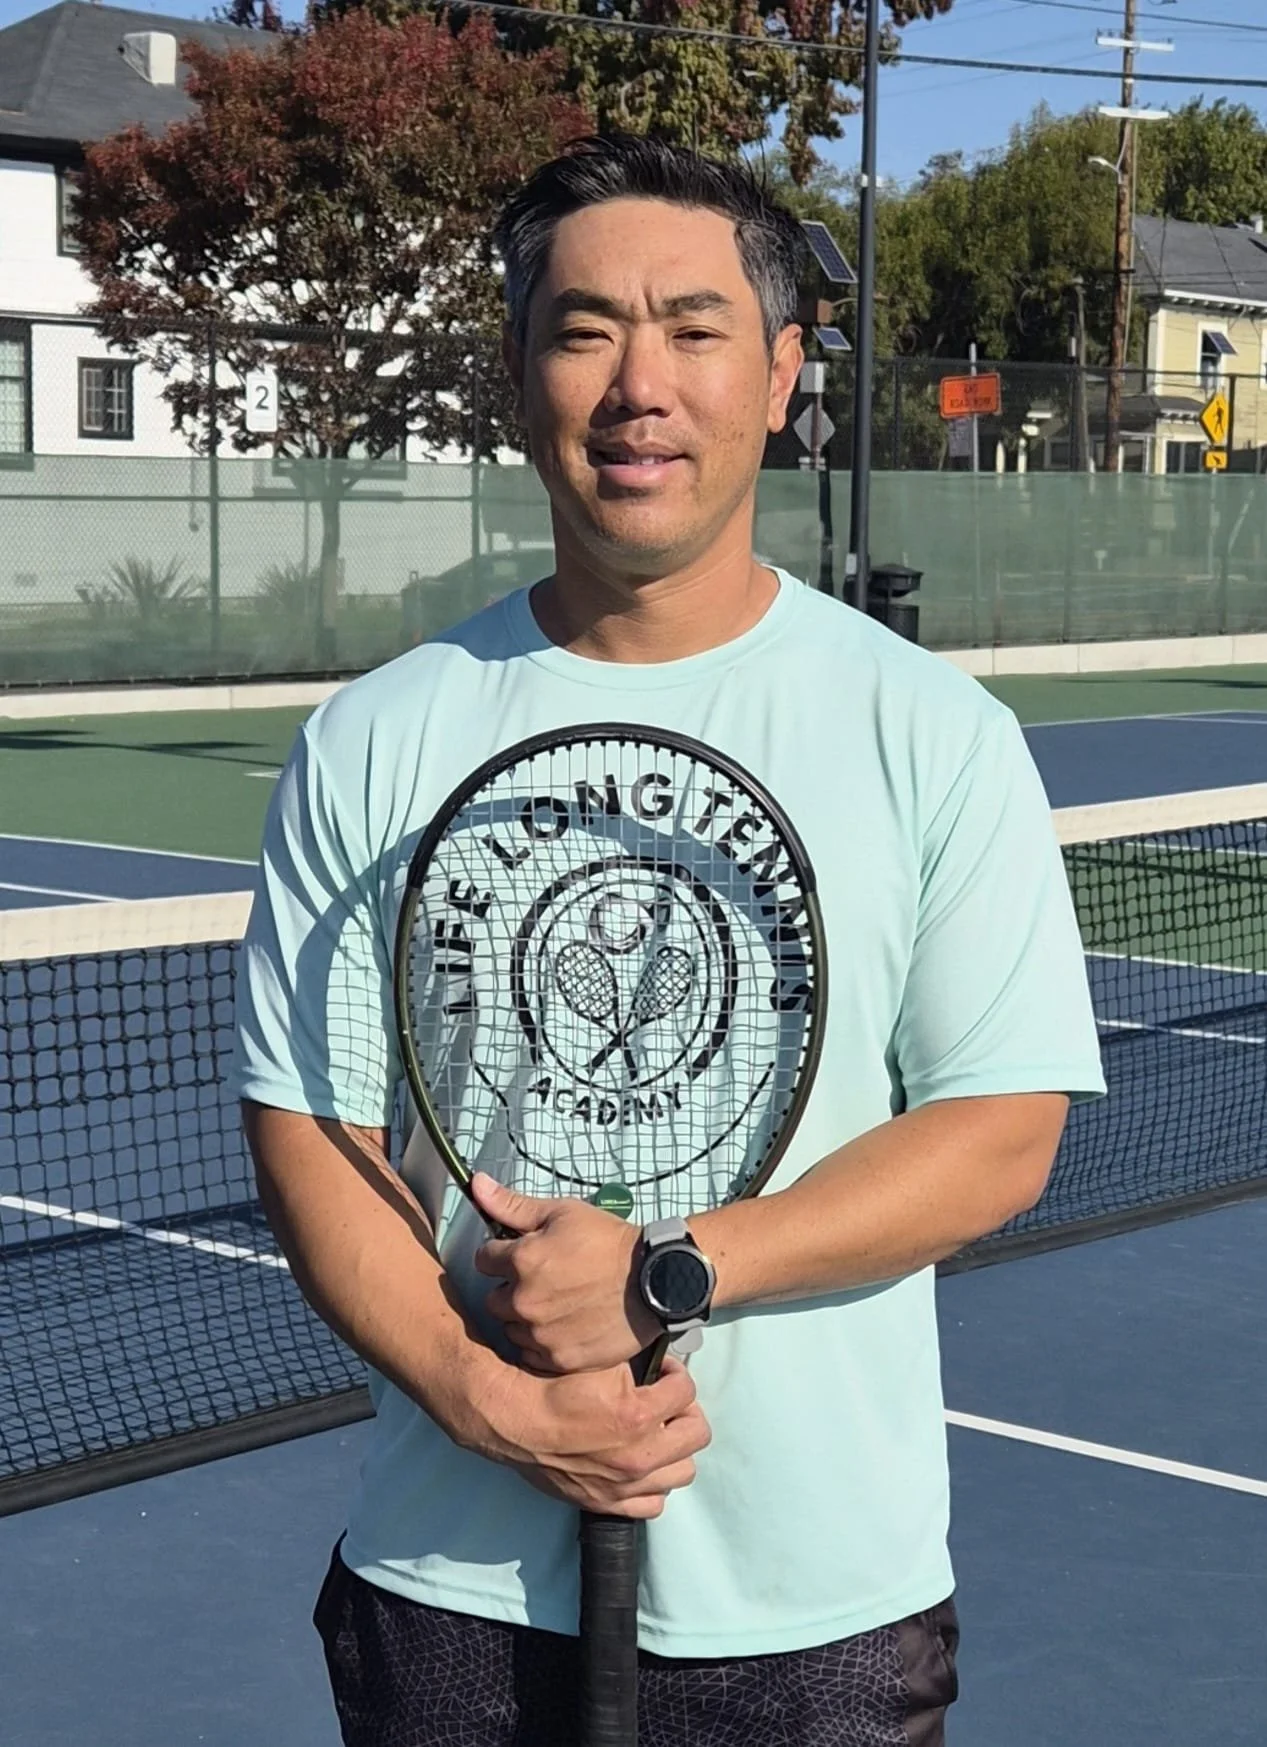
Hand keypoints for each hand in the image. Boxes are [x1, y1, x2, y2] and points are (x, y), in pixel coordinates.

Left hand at [472, 1174, 661, 1372]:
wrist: (656, 1278)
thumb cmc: (610, 1242)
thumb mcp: (563, 1212)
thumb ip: (513, 1205)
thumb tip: (477, 1185)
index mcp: (521, 1261)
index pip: (483, 1260)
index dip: (501, 1254)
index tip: (522, 1254)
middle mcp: (524, 1300)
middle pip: (494, 1299)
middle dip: (511, 1288)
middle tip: (543, 1280)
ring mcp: (541, 1333)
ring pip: (512, 1329)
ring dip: (525, 1318)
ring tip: (557, 1304)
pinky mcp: (560, 1358)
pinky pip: (533, 1355)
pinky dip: (543, 1343)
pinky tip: (564, 1326)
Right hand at [488, 1354, 710, 1517]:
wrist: (515, 1422)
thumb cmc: (553, 1387)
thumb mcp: (600, 1361)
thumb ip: (638, 1364)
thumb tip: (658, 1362)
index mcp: (640, 1415)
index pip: (686, 1390)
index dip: (675, 1373)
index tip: (663, 1371)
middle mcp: (640, 1456)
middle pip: (697, 1434)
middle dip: (686, 1411)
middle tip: (668, 1402)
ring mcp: (626, 1485)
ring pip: (683, 1471)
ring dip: (676, 1448)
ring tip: (658, 1433)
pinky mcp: (609, 1504)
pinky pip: (654, 1504)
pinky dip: (654, 1484)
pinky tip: (640, 1464)